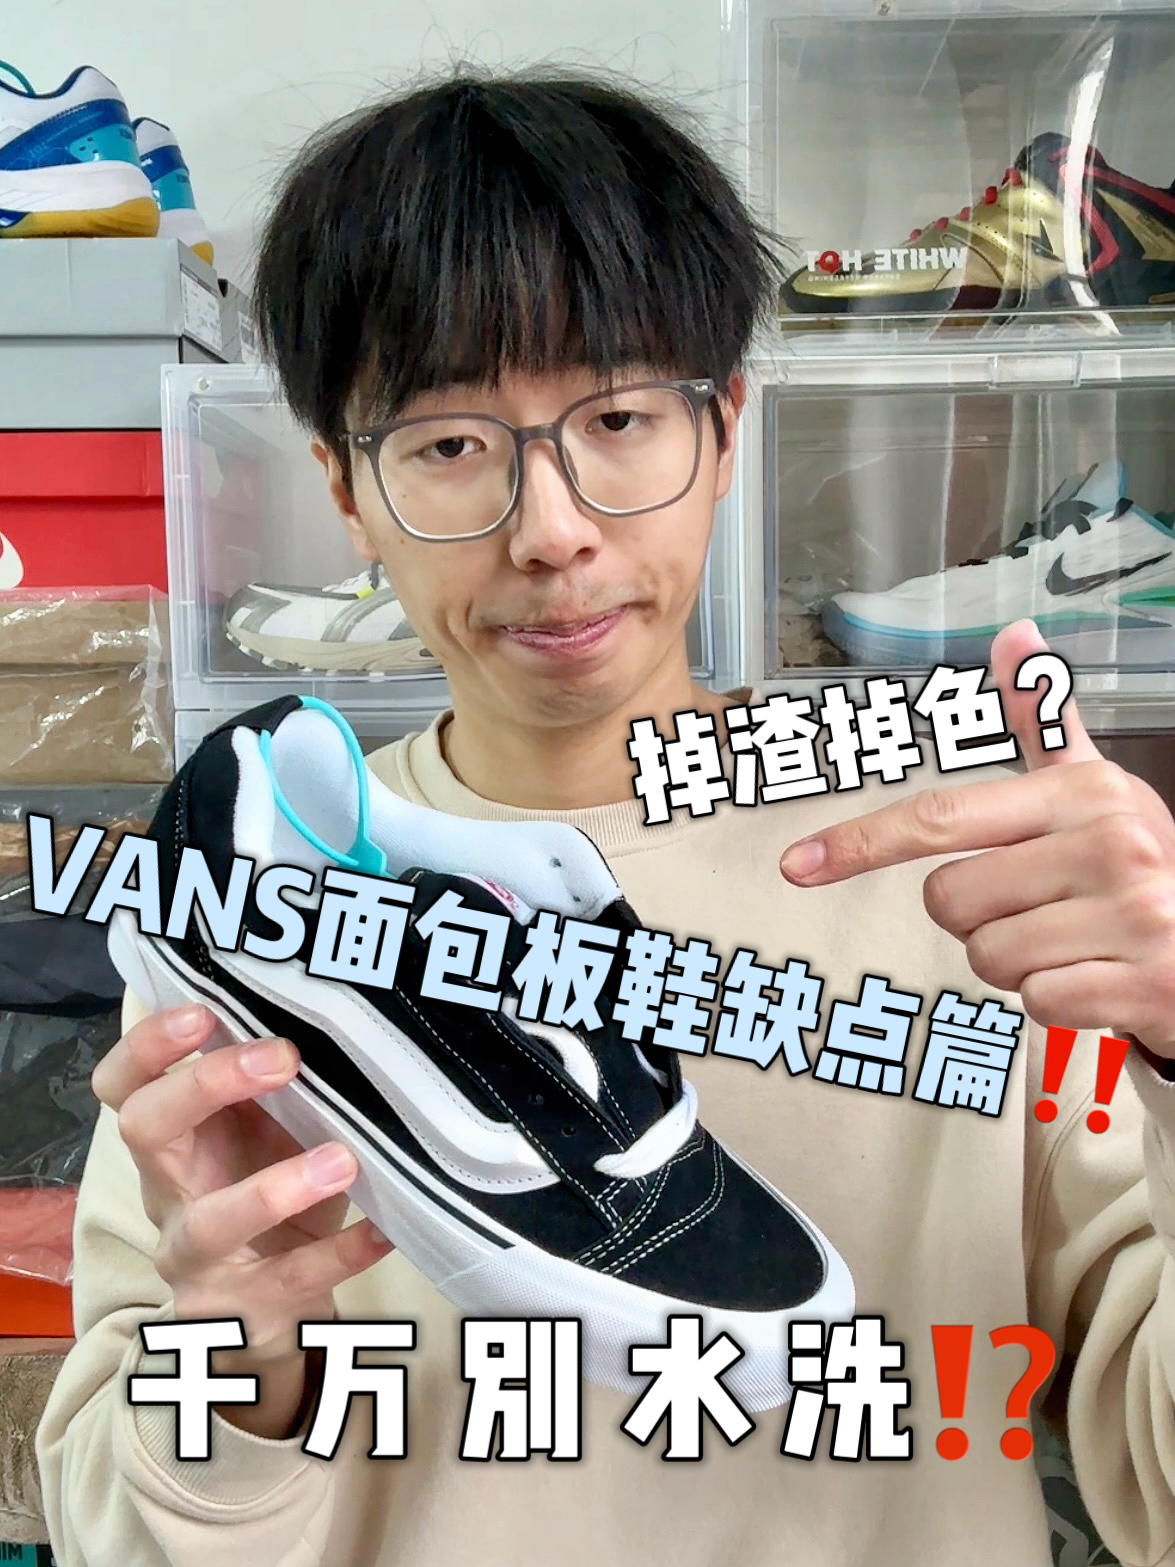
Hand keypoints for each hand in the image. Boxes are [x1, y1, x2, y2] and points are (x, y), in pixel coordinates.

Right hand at [92, 1005, 393, 1436]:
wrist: (265, 1306)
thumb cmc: (261, 1189)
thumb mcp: (257, 1133)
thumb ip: (268, 1086)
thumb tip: (327, 1008)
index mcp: (169, 1137)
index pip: (123, 1083)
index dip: (148, 1045)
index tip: (203, 1011)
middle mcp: (168, 1190)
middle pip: (145, 1130)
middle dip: (206, 1086)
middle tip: (284, 1057)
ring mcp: (196, 1256)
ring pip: (210, 1223)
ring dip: (275, 1189)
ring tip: (343, 1159)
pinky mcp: (241, 1307)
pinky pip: (291, 1280)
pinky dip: (343, 1252)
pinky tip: (384, 1230)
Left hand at [778, 619, 1174, 1056]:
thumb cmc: (1143, 867)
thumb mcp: (1097, 791)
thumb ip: (1045, 721)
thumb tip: (1013, 635)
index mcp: (1082, 792)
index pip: (942, 817)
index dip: (861, 842)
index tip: (798, 865)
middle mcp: (1110, 844)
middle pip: (951, 900)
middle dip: (979, 919)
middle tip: (1044, 909)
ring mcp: (1133, 915)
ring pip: (989, 957)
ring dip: (1017, 964)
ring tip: (1075, 942)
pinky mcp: (1146, 983)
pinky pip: (1036, 1003)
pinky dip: (1057, 1003)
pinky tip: (1099, 979)